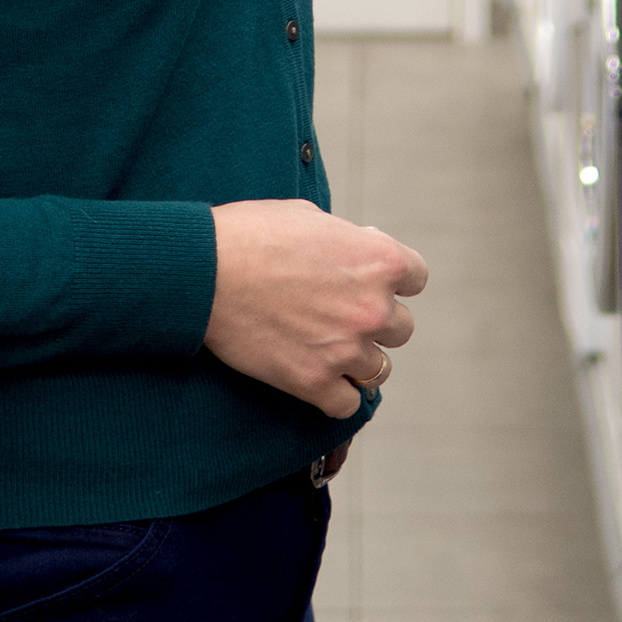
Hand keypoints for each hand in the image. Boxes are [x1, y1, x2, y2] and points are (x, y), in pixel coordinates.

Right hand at [206, 199, 428, 418]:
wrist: (204, 270)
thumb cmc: (252, 234)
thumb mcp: (311, 217)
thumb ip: (349, 239)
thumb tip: (363, 248)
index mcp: (380, 260)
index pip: (416, 278)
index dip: (393, 280)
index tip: (370, 282)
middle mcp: (373, 307)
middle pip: (401, 328)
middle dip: (374, 321)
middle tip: (340, 315)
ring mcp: (346, 349)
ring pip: (380, 369)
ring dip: (358, 360)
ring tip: (329, 349)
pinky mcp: (314, 382)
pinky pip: (347, 404)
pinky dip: (336, 395)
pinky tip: (318, 379)